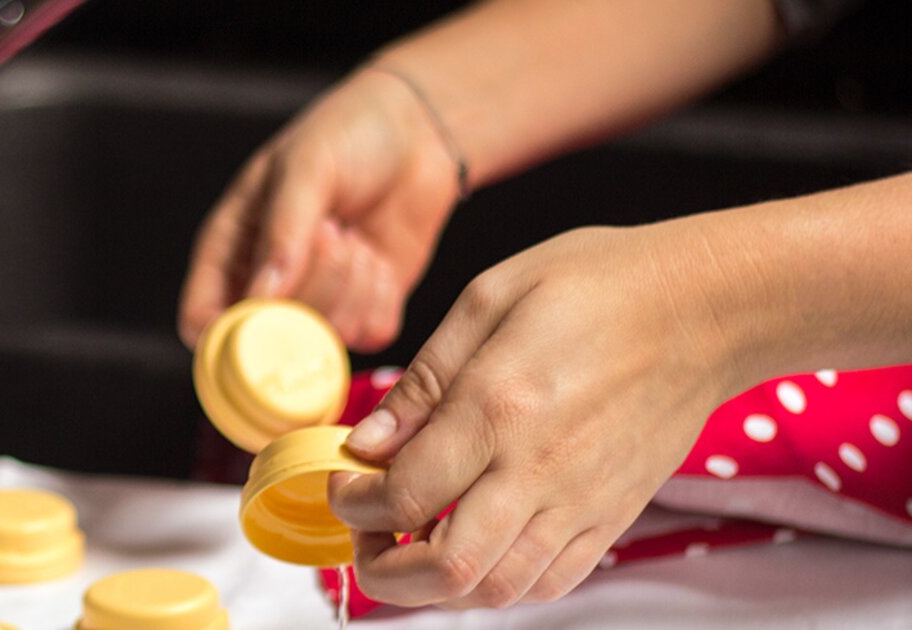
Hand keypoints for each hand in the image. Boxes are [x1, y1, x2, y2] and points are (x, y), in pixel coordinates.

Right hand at [178, 68, 460, 351]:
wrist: (417, 129)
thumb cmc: (347, 133)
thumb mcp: (306, 166)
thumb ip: (284, 230)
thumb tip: (265, 295)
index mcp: (230, 249)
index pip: (202, 320)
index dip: (224, 336)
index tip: (267, 310)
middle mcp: (268, 284)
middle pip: (271, 337)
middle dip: (312, 289)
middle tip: (334, 233)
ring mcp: (318, 301)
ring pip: (324, 339)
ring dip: (350, 289)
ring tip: (355, 238)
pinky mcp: (365, 308)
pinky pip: (369, 336)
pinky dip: (381, 301)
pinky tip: (379, 259)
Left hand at [326, 220, 752, 607]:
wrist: (708, 307)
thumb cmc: (599, 285)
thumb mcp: (489, 299)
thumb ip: (422, 381)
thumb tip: (365, 443)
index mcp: (498, 408)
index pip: (403, 496)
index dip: (352, 504)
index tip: (342, 485)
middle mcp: (540, 469)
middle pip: (446, 568)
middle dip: (383, 572)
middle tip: (364, 538)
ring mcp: (582, 502)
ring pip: (496, 589)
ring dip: (436, 586)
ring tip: (410, 547)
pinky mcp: (612, 516)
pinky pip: (548, 583)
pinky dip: (498, 584)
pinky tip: (474, 547)